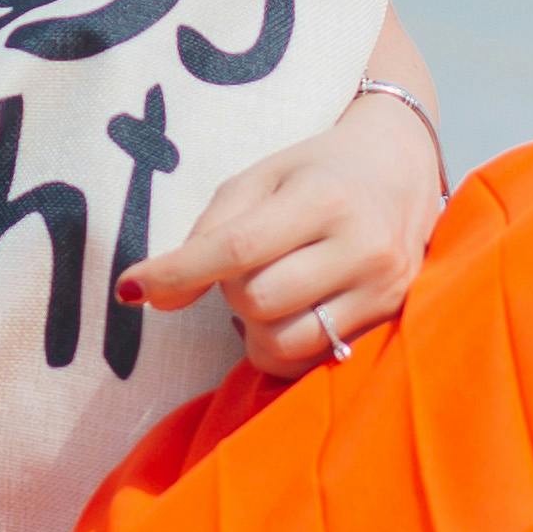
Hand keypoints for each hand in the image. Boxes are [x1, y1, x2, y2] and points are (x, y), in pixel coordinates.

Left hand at [117, 96, 444, 380]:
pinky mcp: (392, 320)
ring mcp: (384, 290)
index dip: (177, 273)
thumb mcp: (260, 178)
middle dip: (231, 292)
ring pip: (284, 343)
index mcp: (324, 198)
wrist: (402, 170)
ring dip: (256, 327)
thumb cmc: (317, 173)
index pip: (237, 249)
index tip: (130, 287)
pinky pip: (313, 361)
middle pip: (257, 302)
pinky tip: (296, 310)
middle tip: (245, 266)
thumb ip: (206, 234)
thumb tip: (150, 298)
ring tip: (273, 289)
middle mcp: (363, 247)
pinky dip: (287, 344)